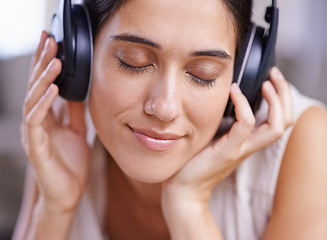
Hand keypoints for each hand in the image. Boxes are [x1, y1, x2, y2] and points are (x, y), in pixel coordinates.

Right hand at [21, 31, 90, 213]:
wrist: (68, 193)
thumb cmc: (71, 163)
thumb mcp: (78, 132)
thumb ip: (76, 113)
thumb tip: (80, 92)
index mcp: (48, 118)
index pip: (44, 85)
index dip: (46, 64)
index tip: (53, 42)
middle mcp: (38, 123)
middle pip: (37, 87)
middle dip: (42, 63)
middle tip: (50, 41)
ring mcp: (34, 134)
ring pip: (34, 100)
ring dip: (44, 80)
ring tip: (55, 61)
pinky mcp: (36, 147)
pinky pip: (37, 122)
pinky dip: (44, 105)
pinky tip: (53, 90)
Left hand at [161, 67, 292, 238]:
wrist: (184, 188)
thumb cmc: (195, 159)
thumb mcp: (213, 136)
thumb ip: (223, 122)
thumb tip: (222, 97)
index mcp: (248, 142)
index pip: (279, 121)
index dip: (282, 99)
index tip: (271, 79)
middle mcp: (250, 146)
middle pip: (284, 122)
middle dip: (285, 95)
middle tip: (275, 75)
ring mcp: (241, 150)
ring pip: (275, 126)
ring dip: (275, 100)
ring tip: (265, 83)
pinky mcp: (228, 151)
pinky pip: (245, 125)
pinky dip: (243, 105)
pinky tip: (233, 91)